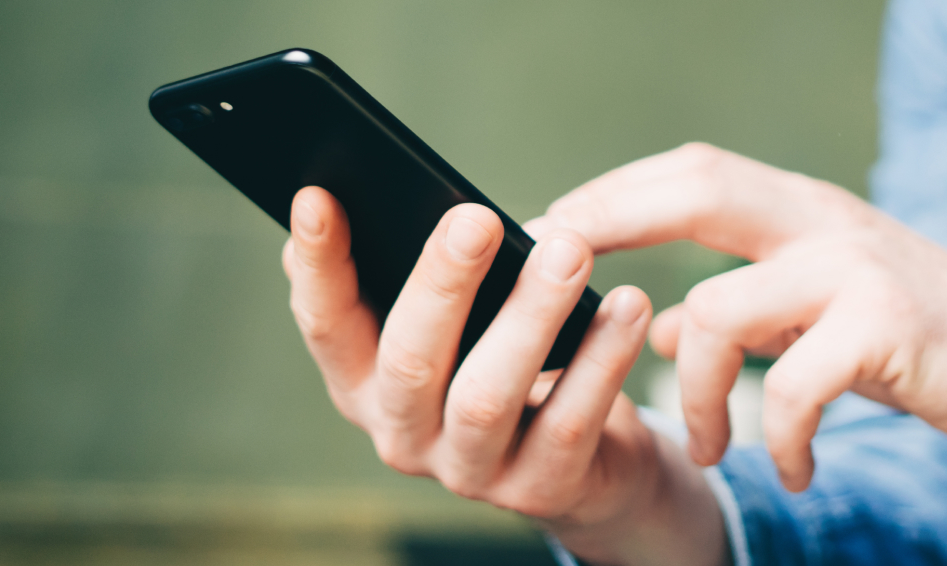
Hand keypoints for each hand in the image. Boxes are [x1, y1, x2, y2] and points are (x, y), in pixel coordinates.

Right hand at [282, 187, 725, 565]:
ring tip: (571, 251)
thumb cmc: (510, 362)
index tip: (317, 196)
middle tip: (478, 217)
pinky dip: (601, 359)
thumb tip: (400, 193)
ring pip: (486, 397)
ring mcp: (469, 472)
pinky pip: (570, 422)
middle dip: (441, 284)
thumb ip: (426, 277)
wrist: (590, 462)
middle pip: (408, 360)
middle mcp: (402, 434)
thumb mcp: (460, 323)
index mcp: (365, 383)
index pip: (325, 325)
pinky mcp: (541, 490)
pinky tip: (628, 306)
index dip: (318, 267)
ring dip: (529, 316)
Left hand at [527, 143, 946, 491]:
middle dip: (611, 228)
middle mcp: (824, 221)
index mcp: (803, 212)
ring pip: (722, 310)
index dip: (613, 194)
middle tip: (563, 302)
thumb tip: (663, 332)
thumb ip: (749, 315)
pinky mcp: (887, 327)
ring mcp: (856, 269)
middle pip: (698, 187)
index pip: (691, 172)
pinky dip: (777, 438)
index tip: (544, 233)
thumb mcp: (822, 318)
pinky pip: (794, 384)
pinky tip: (794, 471)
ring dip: (700, 397)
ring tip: (714, 451)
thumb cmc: (920, 343)